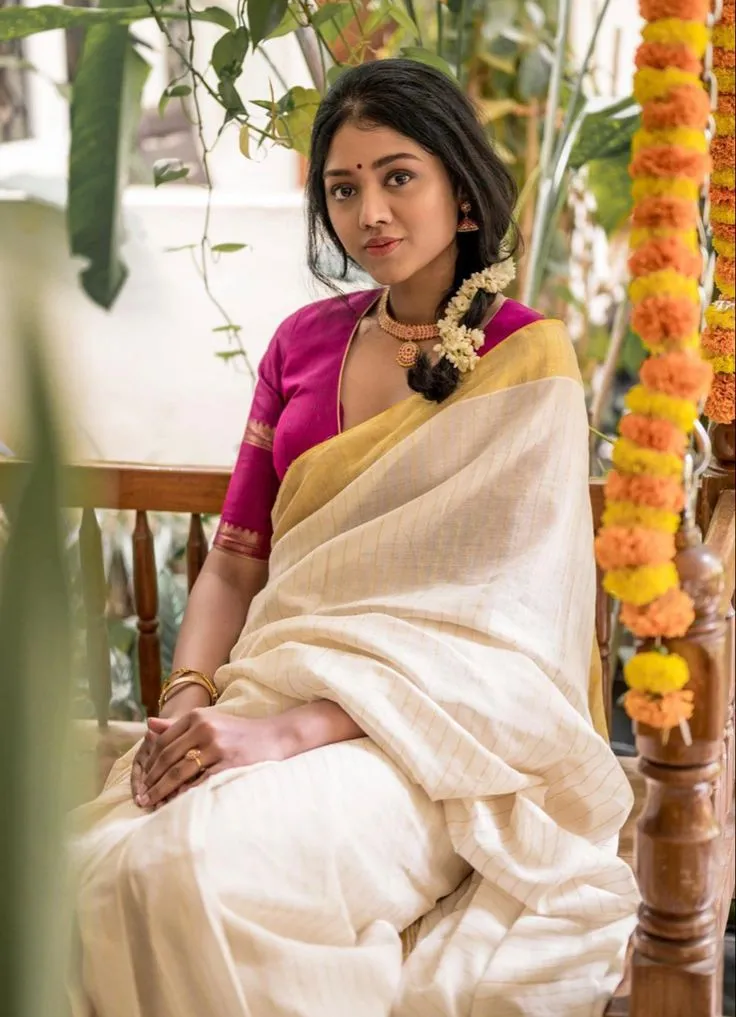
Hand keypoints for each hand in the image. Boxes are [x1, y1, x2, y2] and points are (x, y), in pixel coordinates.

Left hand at [134, 709, 292, 809]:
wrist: (274, 737)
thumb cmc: (238, 732)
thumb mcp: (210, 721)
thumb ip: (178, 726)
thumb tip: (148, 725)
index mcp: (198, 716)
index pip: (163, 742)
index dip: (149, 763)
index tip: (141, 780)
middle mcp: (205, 728)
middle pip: (167, 758)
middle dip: (151, 780)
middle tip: (140, 797)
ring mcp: (217, 746)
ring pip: (179, 772)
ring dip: (161, 790)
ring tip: (152, 803)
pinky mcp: (228, 764)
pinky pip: (198, 783)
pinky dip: (183, 794)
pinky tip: (175, 804)